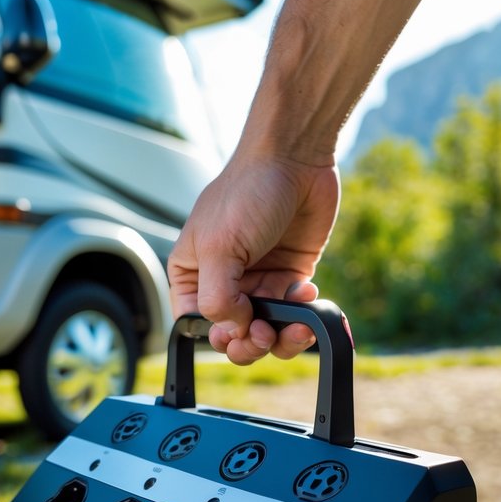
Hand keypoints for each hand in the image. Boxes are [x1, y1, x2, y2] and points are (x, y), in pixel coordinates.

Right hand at [168, 151, 339, 363]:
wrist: (295, 159)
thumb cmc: (247, 192)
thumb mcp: (220, 248)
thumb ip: (217, 297)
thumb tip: (233, 330)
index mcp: (192, 273)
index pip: (196, 324)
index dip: (217, 336)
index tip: (237, 330)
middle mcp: (223, 280)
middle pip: (232, 334)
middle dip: (251, 343)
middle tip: (265, 333)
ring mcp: (258, 279)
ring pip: (266, 330)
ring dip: (282, 337)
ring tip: (297, 325)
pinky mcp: (289, 276)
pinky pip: (294, 312)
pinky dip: (303, 312)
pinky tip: (307, 290)